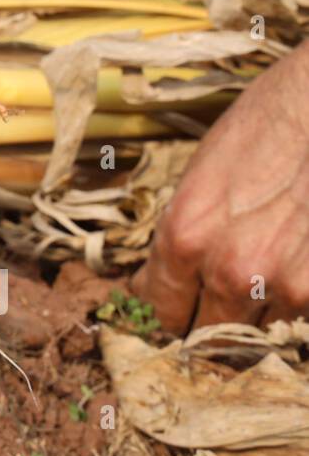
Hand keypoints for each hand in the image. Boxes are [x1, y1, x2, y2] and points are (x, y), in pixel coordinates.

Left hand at [131, 41, 308, 332]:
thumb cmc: (272, 122)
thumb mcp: (206, 173)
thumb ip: (187, 231)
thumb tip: (170, 271)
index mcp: (186, 236)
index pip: (160, 307)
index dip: (167, 311)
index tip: (174, 309)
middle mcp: (231, 270)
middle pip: (208, 333)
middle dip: (211, 320)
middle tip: (221, 306)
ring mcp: (289, 287)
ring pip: (263, 332)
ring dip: (263, 315)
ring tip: (272, 273)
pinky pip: (304, 324)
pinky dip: (299, 311)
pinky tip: (298, 271)